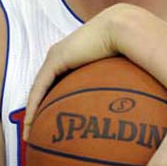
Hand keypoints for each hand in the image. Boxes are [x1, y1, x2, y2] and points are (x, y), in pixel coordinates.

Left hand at [24, 4, 128, 139]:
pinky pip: (40, 87)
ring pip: (39, 89)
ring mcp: (58, 56)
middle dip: (40, 111)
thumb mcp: (125, 74)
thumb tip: (137, 116)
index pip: (61, 84)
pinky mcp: (55, 59)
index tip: (58, 125)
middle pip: (46, 88)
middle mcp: (65, 56)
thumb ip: (125, 89)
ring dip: (33, 112)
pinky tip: (31, 125)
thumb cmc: (133, 50)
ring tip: (30, 137)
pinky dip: (33, 106)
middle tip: (38, 134)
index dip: (56, 104)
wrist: (124, 28)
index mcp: (79, 58)